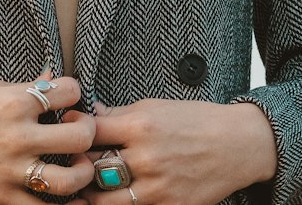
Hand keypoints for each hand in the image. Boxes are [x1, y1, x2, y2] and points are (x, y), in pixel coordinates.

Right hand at [0, 68, 97, 202]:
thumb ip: (23, 87)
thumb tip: (52, 79)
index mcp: (14, 100)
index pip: (70, 91)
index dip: (74, 93)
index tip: (68, 99)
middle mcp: (17, 135)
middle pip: (79, 135)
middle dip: (88, 131)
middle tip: (80, 131)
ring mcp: (10, 169)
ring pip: (69, 179)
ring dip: (82, 172)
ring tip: (78, 165)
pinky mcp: (0, 196)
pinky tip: (71, 202)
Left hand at [81, 97, 276, 204]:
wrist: (236, 146)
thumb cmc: (195, 120)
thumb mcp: (155, 107)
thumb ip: (120, 115)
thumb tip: (87, 116)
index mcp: (141, 126)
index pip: (90, 132)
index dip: (73, 131)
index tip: (65, 131)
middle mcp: (146, 159)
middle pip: (92, 169)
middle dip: (77, 167)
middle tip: (67, 165)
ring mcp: (157, 189)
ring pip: (105, 200)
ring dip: (90, 195)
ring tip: (82, 189)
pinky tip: (110, 200)